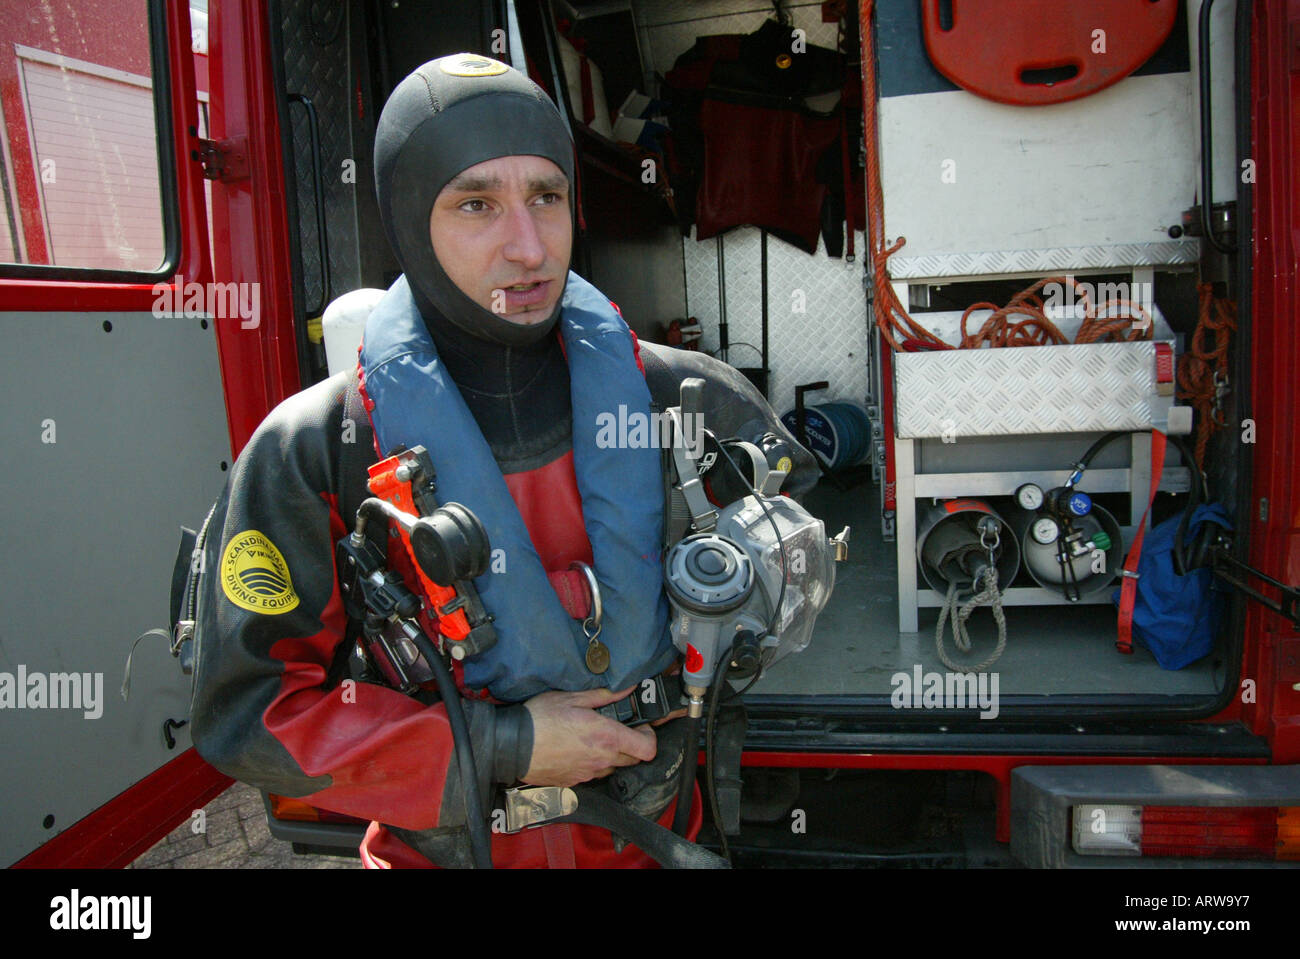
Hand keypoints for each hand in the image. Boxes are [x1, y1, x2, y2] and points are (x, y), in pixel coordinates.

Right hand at [522, 686, 656, 786]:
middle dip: (632, 744)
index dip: (649, 737)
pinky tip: (578, 749)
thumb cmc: (540, 718)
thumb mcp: (573, 698)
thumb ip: (605, 696)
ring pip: (614, 767)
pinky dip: (593, 763)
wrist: (512, 745)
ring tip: (595, 738)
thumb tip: (628, 688)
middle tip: (617, 729)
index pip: (648, 748)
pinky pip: (594, 774)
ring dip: (612, 755)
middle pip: (634, 759)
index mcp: (606, 737)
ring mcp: (589, 773)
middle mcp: (602, 759)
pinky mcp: (575, 782)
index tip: (639, 726)